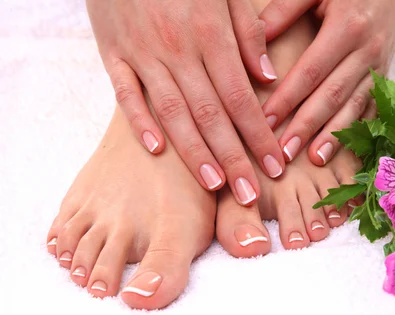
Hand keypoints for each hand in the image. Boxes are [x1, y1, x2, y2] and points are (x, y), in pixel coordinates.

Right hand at [86, 0, 285, 204]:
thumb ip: (248, 33)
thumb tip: (268, 78)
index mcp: (210, 32)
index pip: (241, 97)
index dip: (259, 135)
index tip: (275, 166)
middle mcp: (178, 48)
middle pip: (210, 114)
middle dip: (233, 158)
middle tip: (250, 195)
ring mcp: (142, 52)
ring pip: (172, 112)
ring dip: (194, 152)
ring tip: (216, 185)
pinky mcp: (112, 52)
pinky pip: (125, 94)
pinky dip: (140, 123)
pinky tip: (157, 152)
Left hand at [259, 0, 394, 165]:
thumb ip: (285, 9)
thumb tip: (255, 41)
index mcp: (347, 27)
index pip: (309, 72)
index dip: (287, 100)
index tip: (264, 123)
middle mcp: (367, 50)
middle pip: (331, 96)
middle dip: (306, 127)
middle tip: (284, 154)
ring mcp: (380, 65)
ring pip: (355, 106)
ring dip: (334, 135)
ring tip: (314, 160)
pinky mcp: (387, 73)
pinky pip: (374, 106)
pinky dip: (360, 128)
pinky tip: (346, 150)